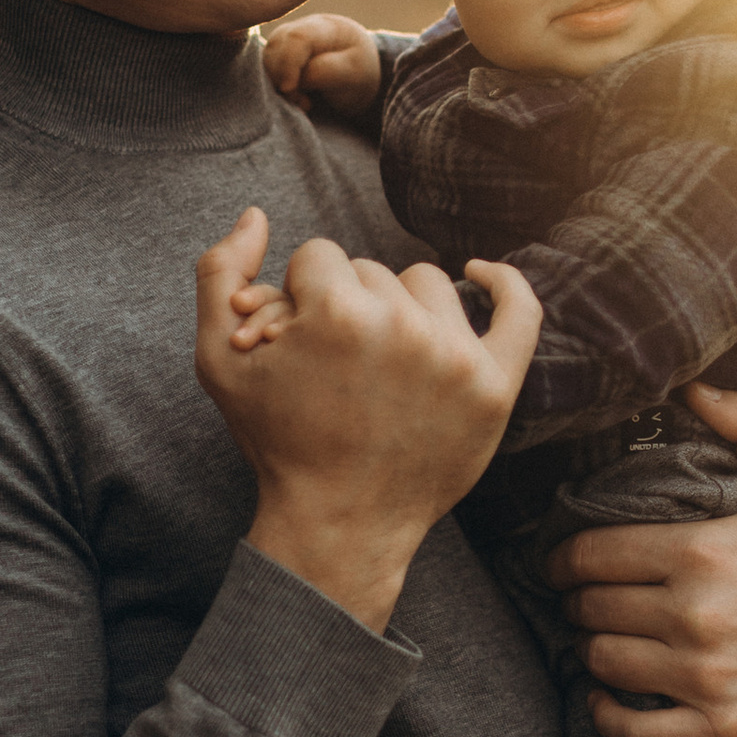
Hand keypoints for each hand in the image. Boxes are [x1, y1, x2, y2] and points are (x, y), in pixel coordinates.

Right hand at [195, 206, 539, 632]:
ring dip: (399, 306)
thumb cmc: (277, 441)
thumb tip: (257, 215)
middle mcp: (402, 325)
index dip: (298, 297)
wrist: (339, 522)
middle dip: (345, 306)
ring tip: (378, 361)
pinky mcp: (494, 385)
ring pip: (426, 281)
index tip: (297, 344)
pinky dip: (502, 283)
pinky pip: (519, 309)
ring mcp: (455, 355)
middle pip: (370, 269)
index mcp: (336, 312)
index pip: (318, 256)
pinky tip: (480, 274)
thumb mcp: (217, 361)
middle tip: (335, 366)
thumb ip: (217, 274)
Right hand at [261, 12, 381, 114]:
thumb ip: (327, 71)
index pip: (298, 37)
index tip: (289, 89)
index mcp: (326, 28)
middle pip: (276, 47)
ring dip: (277, 84)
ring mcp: (285, 41)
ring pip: (266, 59)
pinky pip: (265, 69)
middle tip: (304, 102)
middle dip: (282, 78)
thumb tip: (297, 79)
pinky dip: (275, 87)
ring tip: (303, 101)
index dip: (289, 62)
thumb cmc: (358, 70)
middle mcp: (301, 28)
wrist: (356, 71)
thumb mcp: (354, 72)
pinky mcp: (276, 55)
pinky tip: (294, 97)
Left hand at [548, 383, 736, 736]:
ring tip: (601, 639)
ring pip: (603, 662)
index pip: (592, 555)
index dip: (565, 559)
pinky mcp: (718, 727)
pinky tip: (606, 698)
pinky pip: (631, 730)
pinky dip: (606, 715)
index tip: (563, 563)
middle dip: (578, 602)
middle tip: (584, 601)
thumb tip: (694, 385)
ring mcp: (707, 676)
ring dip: (593, 651)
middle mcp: (697, 615)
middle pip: (591, 608)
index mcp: (703, 552)